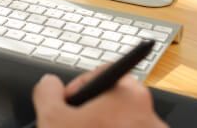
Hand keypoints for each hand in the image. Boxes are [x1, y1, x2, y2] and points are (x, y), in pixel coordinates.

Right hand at [32, 70, 166, 127]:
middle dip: (90, 116)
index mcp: (128, 94)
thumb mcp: (53, 119)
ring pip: (122, 127)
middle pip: (113, 103)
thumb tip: (48, 84)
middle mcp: (149, 114)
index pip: (102, 74)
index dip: (79, 88)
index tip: (68, 105)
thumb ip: (47, 93)